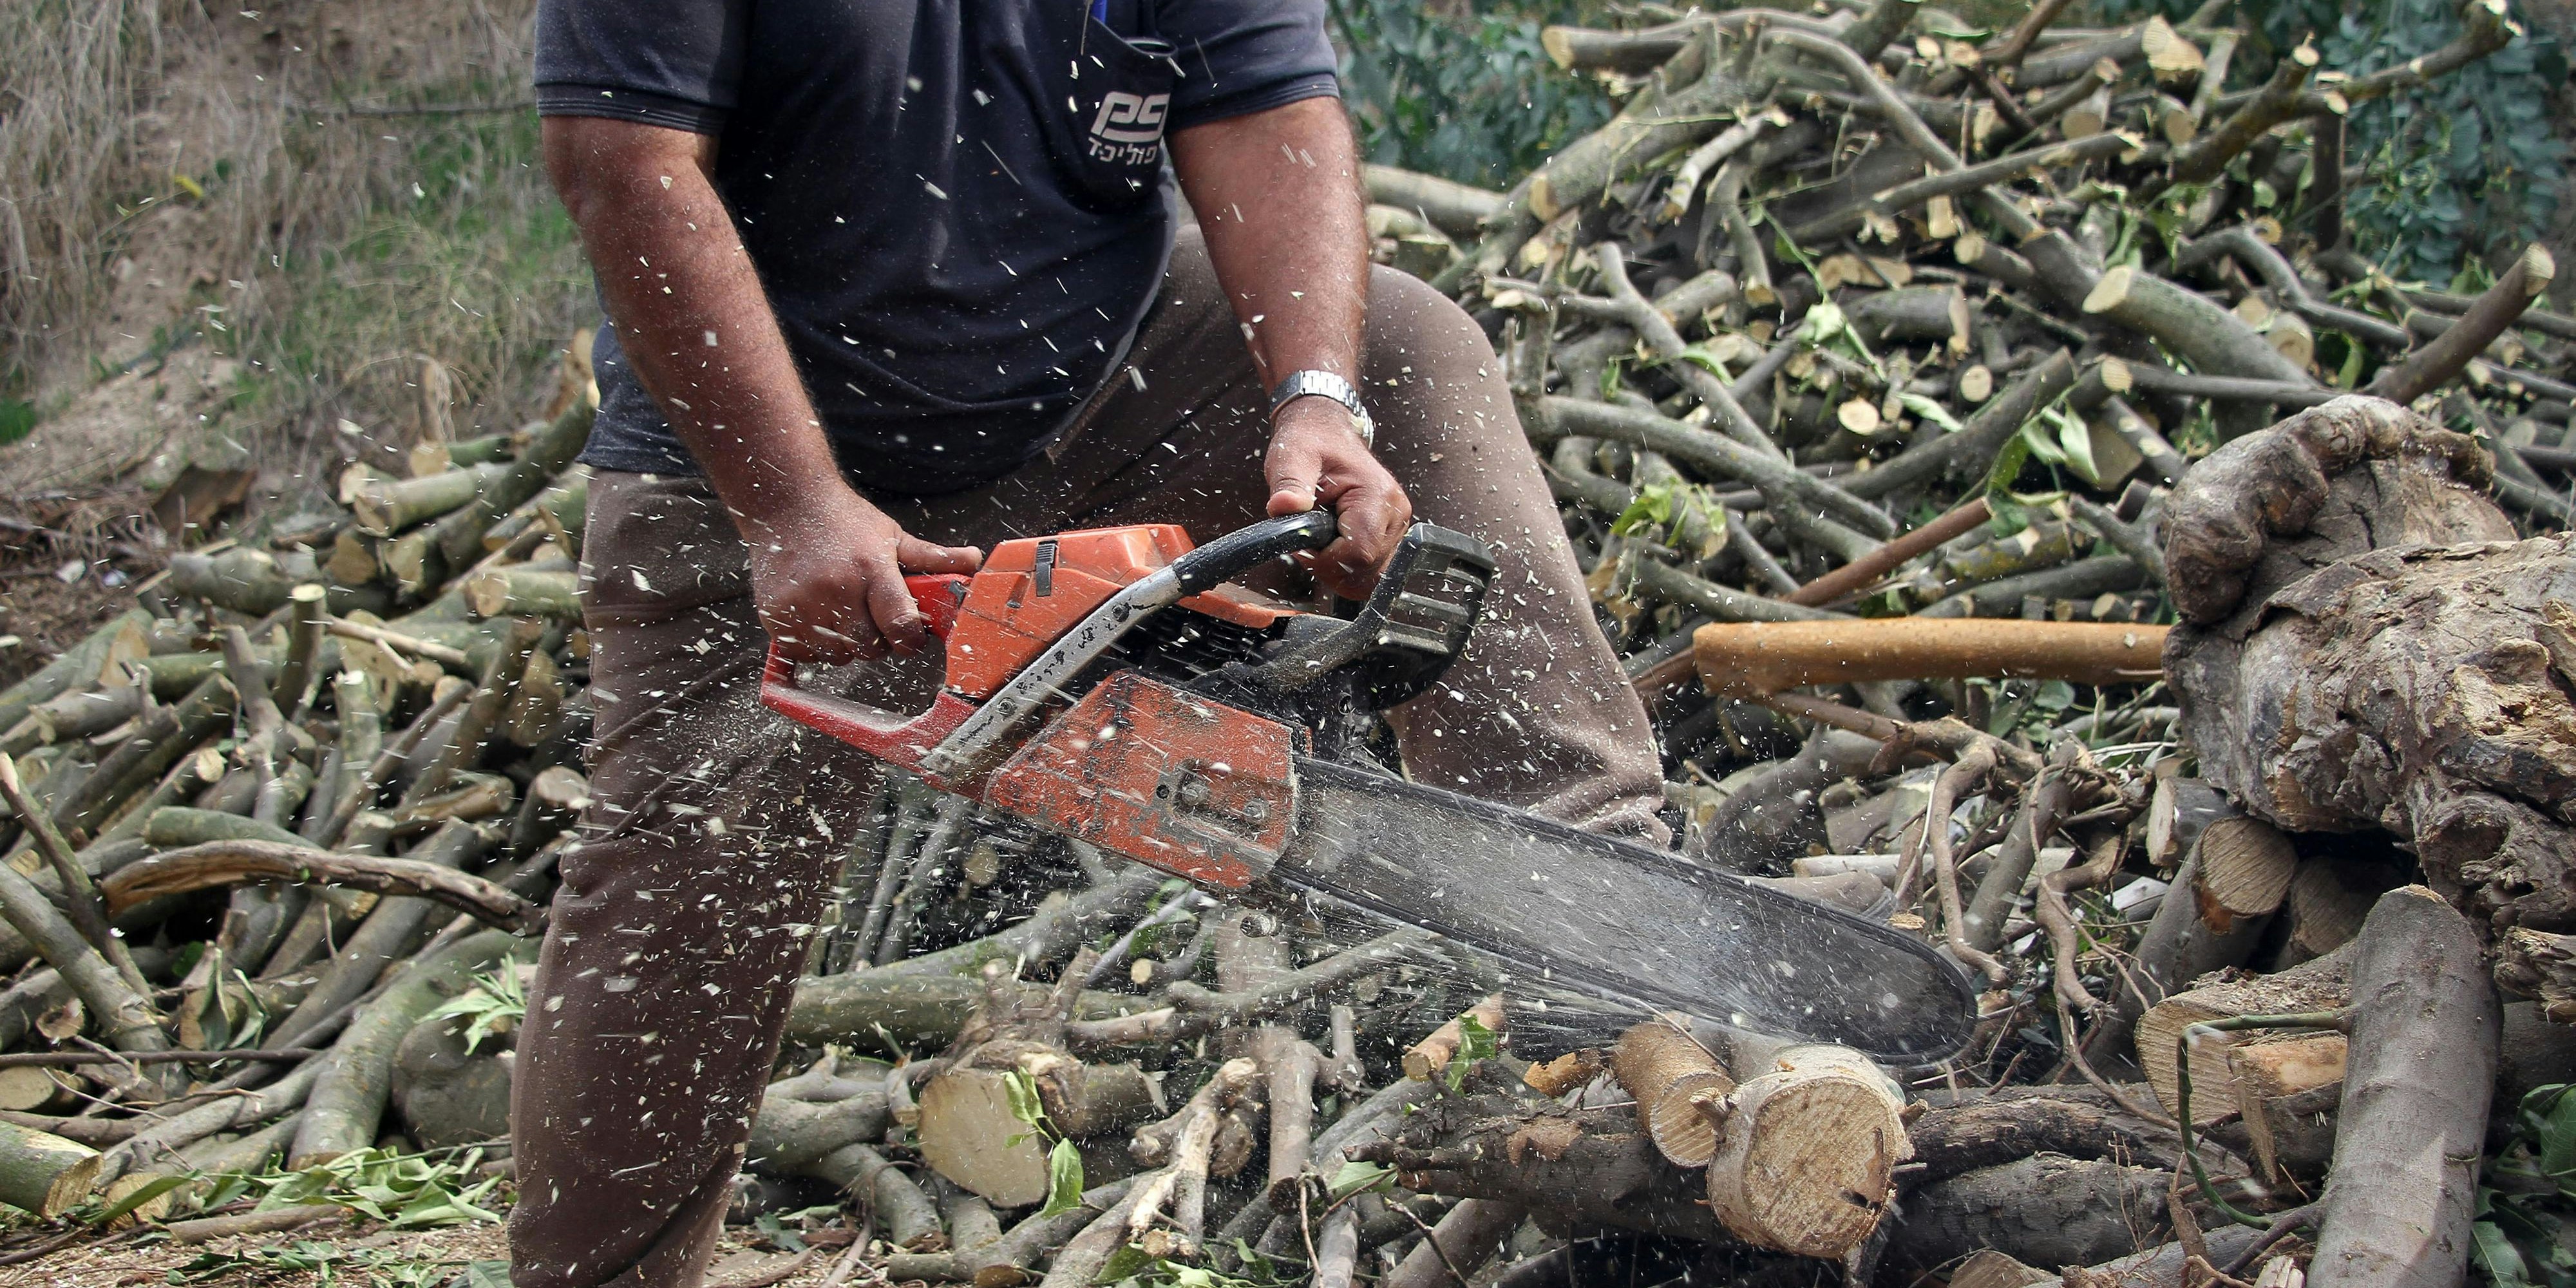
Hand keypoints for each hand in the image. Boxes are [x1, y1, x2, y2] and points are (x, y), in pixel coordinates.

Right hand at [742, 486, 982, 663]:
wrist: (786, 503)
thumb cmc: (843, 521)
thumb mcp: (892, 535)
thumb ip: (933, 558)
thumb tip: (974, 561)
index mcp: (871, 569)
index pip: (901, 626)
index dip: (911, 639)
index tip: (910, 636)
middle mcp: (835, 589)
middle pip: (870, 648)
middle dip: (879, 641)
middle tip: (873, 617)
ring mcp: (802, 604)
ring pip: (838, 655)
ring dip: (847, 645)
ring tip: (844, 612)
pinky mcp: (775, 614)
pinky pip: (805, 652)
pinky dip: (815, 644)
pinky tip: (818, 616)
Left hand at [1264, 398, 1411, 596]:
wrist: (1325, 432)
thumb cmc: (1310, 442)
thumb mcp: (1292, 457)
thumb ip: (1290, 484)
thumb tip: (1282, 506)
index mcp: (1377, 495)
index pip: (1358, 553)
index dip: (1324, 559)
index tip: (1302, 543)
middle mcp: (1395, 514)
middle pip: (1365, 570)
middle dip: (1328, 565)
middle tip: (1307, 540)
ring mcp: (1395, 527)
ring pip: (1368, 576)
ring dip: (1336, 568)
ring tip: (1318, 539)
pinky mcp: (1388, 535)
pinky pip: (1370, 571)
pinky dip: (1345, 568)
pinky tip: (1330, 547)